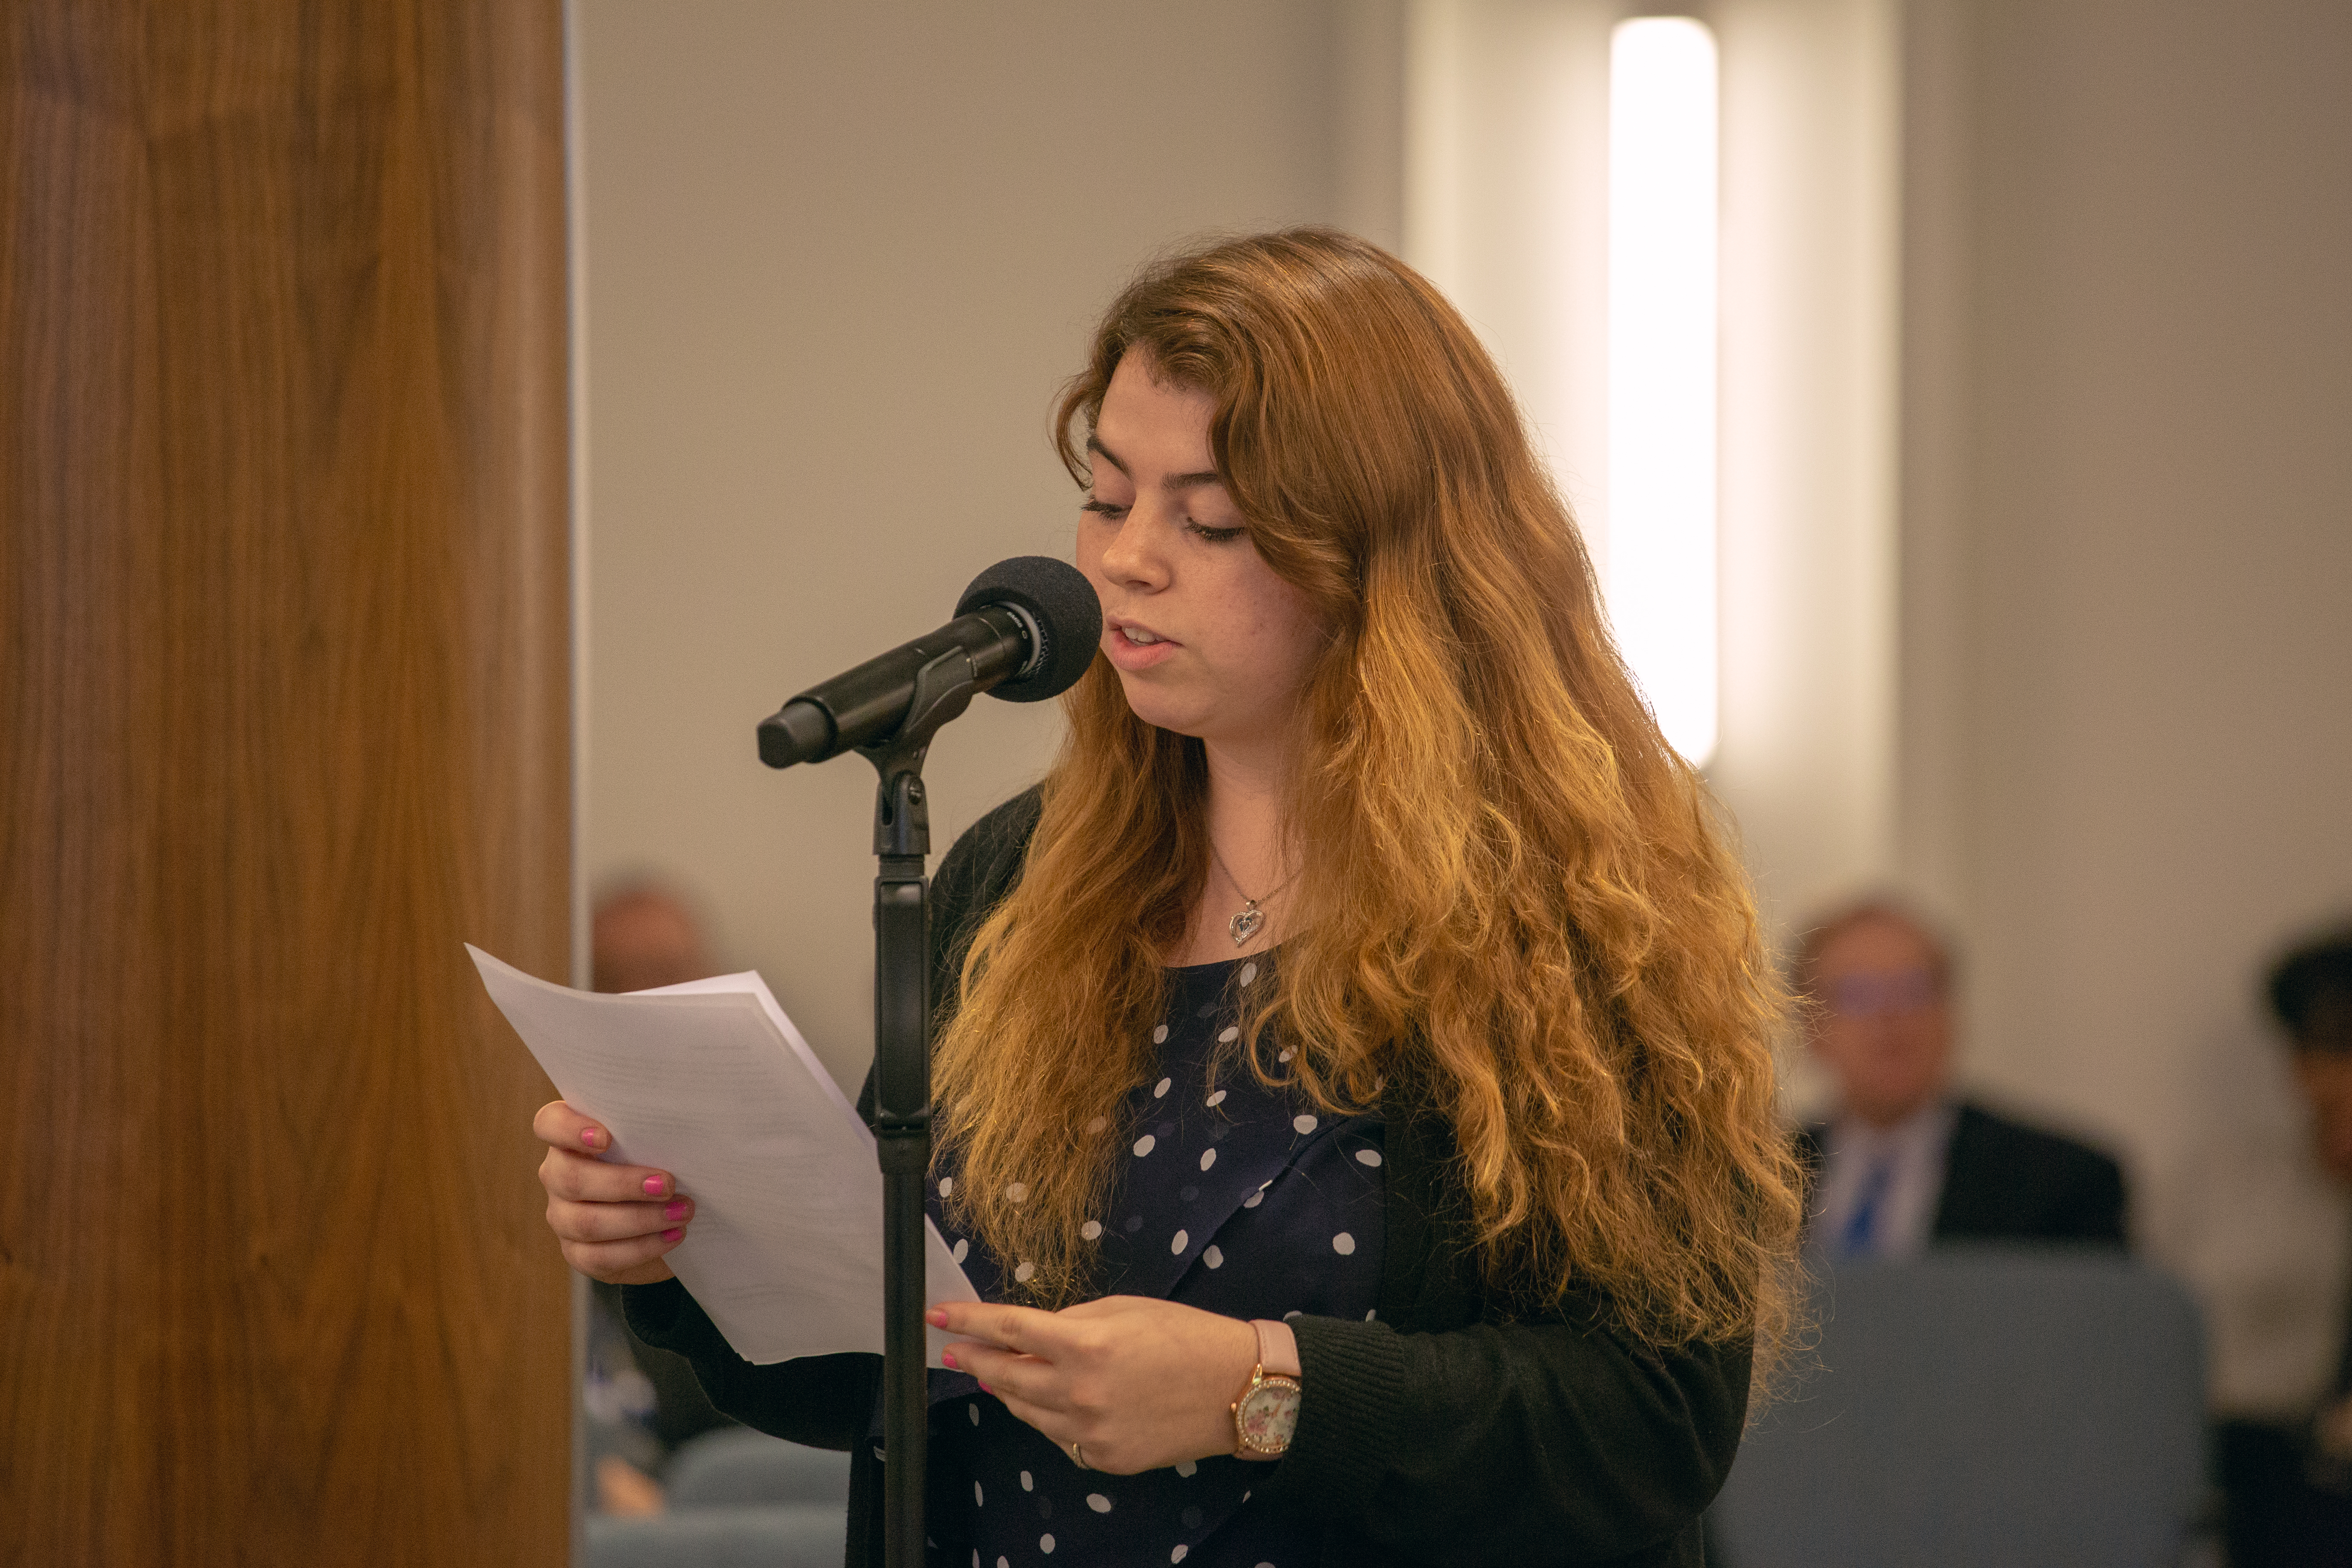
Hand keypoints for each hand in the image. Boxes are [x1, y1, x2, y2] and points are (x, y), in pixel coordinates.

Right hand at [533, 1099, 690, 1283]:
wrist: (665, 1218)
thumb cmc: (659, 1166)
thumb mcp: (655, 1145)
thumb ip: (652, 1134)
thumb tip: (679, 1132)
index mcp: (572, 1139)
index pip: (549, 1124)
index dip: (568, 1129)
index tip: (604, 1138)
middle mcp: (558, 1176)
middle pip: (570, 1178)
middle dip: (622, 1183)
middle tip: (666, 1184)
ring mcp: (563, 1216)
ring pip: (586, 1222)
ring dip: (640, 1219)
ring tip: (681, 1212)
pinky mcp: (577, 1253)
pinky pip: (600, 1257)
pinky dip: (642, 1247)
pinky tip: (672, 1236)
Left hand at [929, 1296, 1262, 1473]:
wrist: (1235, 1389)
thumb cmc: (1184, 1336)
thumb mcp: (1124, 1309)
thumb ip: (1071, 1322)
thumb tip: (1031, 1335)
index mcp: (1086, 1345)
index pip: (1009, 1330)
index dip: (969, 1322)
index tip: (940, 1316)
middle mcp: (1080, 1393)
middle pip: (1006, 1376)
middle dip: (974, 1360)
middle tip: (955, 1349)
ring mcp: (1090, 1432)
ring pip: (1027, 1412)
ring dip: (1007, 1390)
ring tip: (994, 1373)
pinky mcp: (1103, 1459)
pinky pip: (1058, 1436)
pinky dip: (1048, 1417)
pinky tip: (1048, 1400)